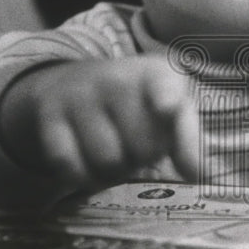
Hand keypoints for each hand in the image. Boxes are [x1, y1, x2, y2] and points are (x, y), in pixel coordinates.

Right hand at [0, 56, 199, 193]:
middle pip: (142, 146)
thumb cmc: (138, 103)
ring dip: (115, 171)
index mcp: (156, 72)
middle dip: (144, 158)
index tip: (167, 107)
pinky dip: (83, 177)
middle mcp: (116, 76)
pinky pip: (70, 165)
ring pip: (107, 161)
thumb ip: (189, 140)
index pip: (164, 85)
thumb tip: (198, 176)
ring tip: (116, 152)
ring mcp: (79, 94)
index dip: (167, 98)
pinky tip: (89, 162)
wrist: (74, 83)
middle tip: (137, 145)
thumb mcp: (171, 108)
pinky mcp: (50, 115)